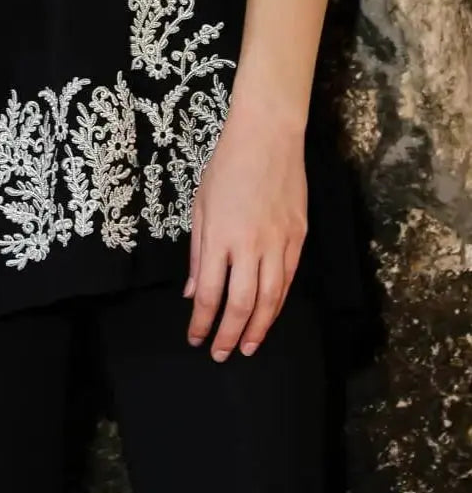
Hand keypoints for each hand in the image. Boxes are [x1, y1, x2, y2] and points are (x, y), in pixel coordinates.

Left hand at [183, 100, 307, 360]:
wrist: (268, 138)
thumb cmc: (227, 166)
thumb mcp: (201, 205)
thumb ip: (198, 252)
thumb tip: (193, 292)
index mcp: (220, 237)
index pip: (210, 294)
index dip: (202, 323)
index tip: (196, 339)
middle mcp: (250, 246)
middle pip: (241, 305)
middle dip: (229, 335)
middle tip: (221, 354)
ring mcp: (278, 243)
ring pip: (270, 299)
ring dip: (258, 328)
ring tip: (248, 347)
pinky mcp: (299, 237)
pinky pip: (288, 280)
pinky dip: (278, 303)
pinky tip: (269, 315)